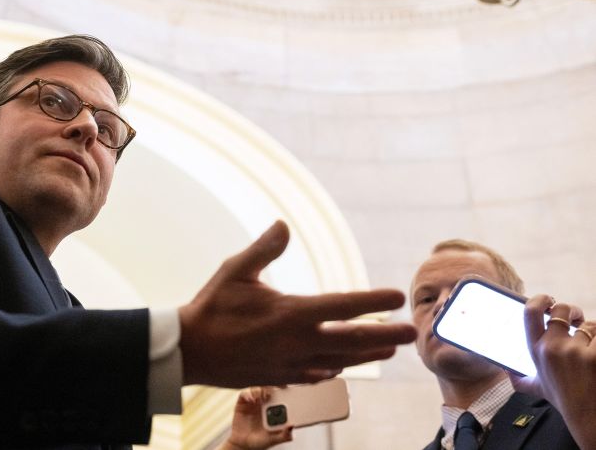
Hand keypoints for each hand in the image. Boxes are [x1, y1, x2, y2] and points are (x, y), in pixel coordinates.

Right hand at [179, 220, 416, 386]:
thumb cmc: (212, 307)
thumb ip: (264, 248)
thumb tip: (284, 224)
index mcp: (291, 313)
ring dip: (368, 354)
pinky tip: (344, 365)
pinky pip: (319, 375)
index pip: (343, 307)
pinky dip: (337, 369)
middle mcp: (298, 342)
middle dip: (386, 335)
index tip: (396, 297)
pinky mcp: (282, 378)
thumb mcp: (235, 270)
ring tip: (390, 349)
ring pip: (341, 362)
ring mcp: (292, 365)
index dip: (373, 301)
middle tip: (412, 333)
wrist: (190, 351)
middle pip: (353, 341)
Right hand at [220, 387, 292, 449]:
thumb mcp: (274, 439)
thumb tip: (292, 425)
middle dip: (273, 386)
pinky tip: (251, 400)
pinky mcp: (242, 403)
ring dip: (261, 389)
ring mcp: (253, 401)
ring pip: (258, 389)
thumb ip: (284, 435)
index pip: (281, 394)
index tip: (288, 388)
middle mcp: (264, 402)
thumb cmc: (261, 441)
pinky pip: (245, 394)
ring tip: (264, 396)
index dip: (284, 389)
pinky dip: (248, 394)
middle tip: (277, 388)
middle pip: (269, 388)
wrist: (243, 445)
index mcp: (275, 409)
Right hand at [510, 295, 595, 449]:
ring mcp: (576, 351)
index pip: (531, 312)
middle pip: (564, 310)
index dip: (540, 299)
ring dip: (593, 334)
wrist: (588, 417)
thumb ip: (520, 378)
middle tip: (577, 320)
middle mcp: (553, 348)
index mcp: (536, 350)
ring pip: (590, 326)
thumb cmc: (565, 400)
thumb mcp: (537, 388)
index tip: (549, 300)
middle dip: (573, 313)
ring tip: (590, 349)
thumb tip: (505, 370)